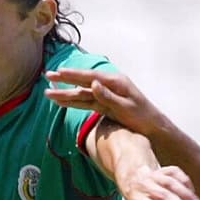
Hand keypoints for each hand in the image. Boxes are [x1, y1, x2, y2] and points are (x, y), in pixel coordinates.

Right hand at [44, 67, 163, 137]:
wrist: (153, 127)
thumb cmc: (142, 117)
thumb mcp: (126, 107)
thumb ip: (108, 96)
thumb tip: (93, 84)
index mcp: (115, 82)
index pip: (90, 77)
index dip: (73, 75)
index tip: (59, 72)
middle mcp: (108, 86)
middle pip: (82, 83)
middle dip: (64, 81)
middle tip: (47, 76)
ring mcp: (106, 96)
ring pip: (82, 94)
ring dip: (65, 94)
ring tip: (48, 93)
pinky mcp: (105, 105)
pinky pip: (86, 103)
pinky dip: (74, 103)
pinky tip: (63, 102)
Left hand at [118, 164, 197, 199]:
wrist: (134, 176)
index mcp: (136, 199)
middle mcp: (144, 186)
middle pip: (161, 194)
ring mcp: (155, 176)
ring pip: (169, 182)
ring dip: (184, 192)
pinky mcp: (164, 170)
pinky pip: (175, 172)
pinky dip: (185, 181)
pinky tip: (192, 193)